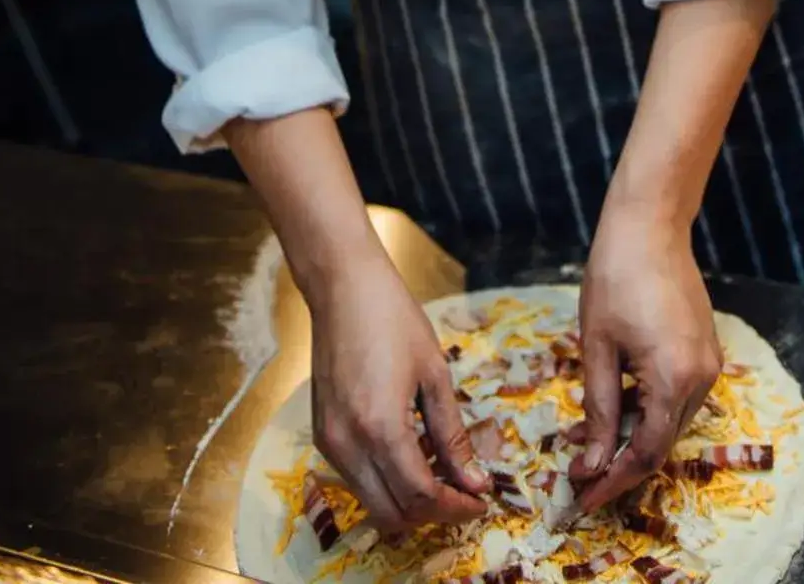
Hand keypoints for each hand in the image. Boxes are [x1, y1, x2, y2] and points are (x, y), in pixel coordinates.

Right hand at [306, 239, 489, 533]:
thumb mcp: (434, 373)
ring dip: (409, 501)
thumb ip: (453, 435)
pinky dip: (386, 482)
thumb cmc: (393, 318)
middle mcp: (349, 446)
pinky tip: (410, 454)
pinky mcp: (322, 436)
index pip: (421, 497)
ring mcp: (330, 443)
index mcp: (382, 429)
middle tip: (464, 493)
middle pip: (394, 515)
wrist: (342, 287)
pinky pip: (357, 479)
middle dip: (433, 513)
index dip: (455, 508)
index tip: (481, 502)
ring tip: (441, 472)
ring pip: (372, 503)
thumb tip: (476, 482)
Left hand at [571, 199, 721, 514]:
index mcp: (675, 379)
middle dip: (621, 462)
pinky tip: (616, 403)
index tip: (582, 497)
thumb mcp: (597, 348)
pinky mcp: (705, 348)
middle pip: (663, 442)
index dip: (614, 480)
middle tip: (579, 472)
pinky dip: (648, 407)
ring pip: (671, 421)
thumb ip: (600, 410)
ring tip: (588, 438)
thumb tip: (594, 464)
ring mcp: (708, 362)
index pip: (647, 453)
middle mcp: (702, 377)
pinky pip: (678, 395)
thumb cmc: (614, 279)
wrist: (650, 224)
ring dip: (633, 434)